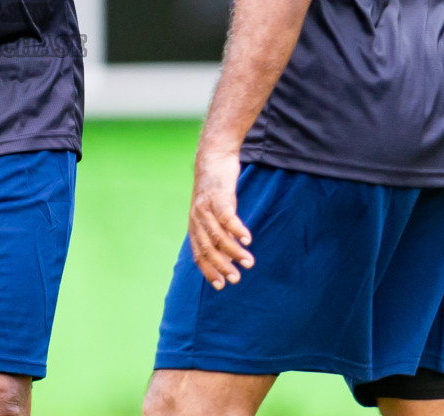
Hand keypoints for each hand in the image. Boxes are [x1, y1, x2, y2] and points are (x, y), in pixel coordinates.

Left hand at [189, 148, 252, 289]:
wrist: (213, 157)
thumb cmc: (215, 188)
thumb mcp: (212, 212)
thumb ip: (217, 230)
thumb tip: (229, 252)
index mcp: (195, 225)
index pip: (198, 254)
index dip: (208, 271)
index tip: (221, 286)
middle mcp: (197, 218)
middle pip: (208, 248)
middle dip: (222, 266)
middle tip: (236, 279)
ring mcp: (206, 207)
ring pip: (218, 236)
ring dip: (234, 252)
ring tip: (249, 262)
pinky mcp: (218, 196)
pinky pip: (227, 217)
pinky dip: (237, 230)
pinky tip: (247, 239)